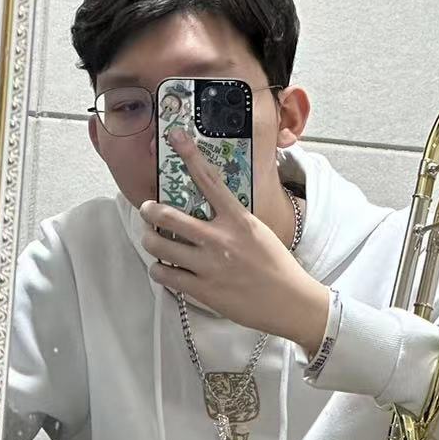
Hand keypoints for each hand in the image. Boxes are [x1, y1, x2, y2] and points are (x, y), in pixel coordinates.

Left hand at [139, 128, 328, 351]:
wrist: (290, 302)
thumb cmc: (277, 267)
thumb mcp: (258, 233)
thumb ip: (233, 220)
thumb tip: (210, 211)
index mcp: (238, 220)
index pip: (210, 181)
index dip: (190, 156)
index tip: (175, 137)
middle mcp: (220, 239)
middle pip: (169, 215)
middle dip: (150, 211)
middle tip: (148, 210)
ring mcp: (208, 265)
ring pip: (158, 245)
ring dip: (150, 240)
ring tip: (154, 241)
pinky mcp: (202, 290)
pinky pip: (163, 274)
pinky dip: (159, 270)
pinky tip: (165, 269)